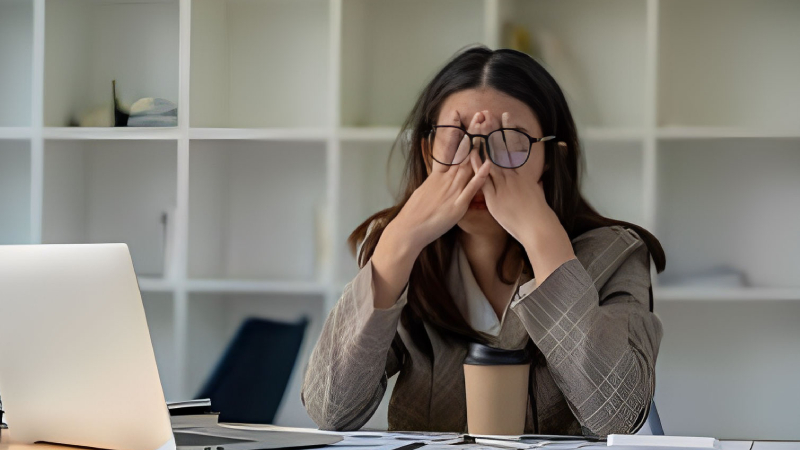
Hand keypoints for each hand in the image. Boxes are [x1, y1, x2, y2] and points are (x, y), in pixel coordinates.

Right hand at [392, 110, 490, 252]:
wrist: (408, 230)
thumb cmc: (416, 214)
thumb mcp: (424, 191)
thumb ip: (433, 180)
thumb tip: (436, 174)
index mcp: (437, 176)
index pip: (447, 148)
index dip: (454, 130)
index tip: (457, 113)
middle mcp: (445, 180)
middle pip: (461, 151)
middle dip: (472, 132)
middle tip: (480, 114)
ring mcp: (452, 191)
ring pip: (468, 164)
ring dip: (479, 147)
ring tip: (486, 130)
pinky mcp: (457, 206)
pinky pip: (471, 189)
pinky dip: (480, 176)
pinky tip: (488, 164)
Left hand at [473, 110, 556, 245]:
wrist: (538, 227)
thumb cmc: (539, 213)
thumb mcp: (538, 192)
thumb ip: (535, 183)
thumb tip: (540, 176)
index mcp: (522, 173)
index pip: (514, 146)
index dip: (509, 131)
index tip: (505, 116)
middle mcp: (512, 176)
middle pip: (501, 149)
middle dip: (493, 130)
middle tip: (487, 113)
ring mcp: (503, 185)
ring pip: (491, 159)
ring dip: (484, 142)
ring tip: (478, 126)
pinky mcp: (494, 198)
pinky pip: (483, 179)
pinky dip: (477, 166)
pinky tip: (471, 154)